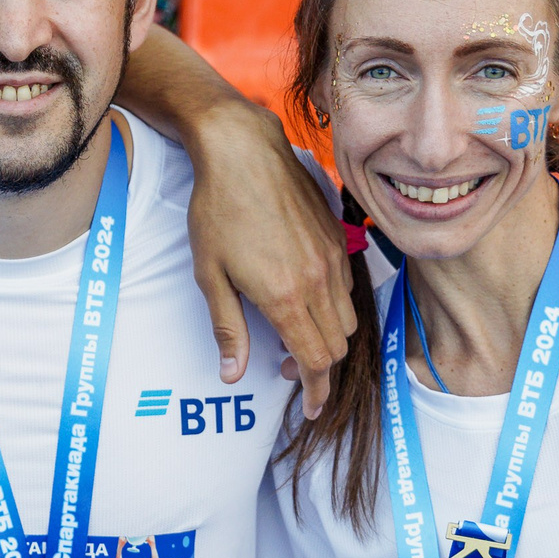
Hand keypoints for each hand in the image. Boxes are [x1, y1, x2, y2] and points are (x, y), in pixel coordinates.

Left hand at [188, 101, 354, 415]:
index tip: (309, 405)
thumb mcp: (210, 275)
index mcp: (286, 297)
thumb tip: (233, 374)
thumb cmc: (217, 211)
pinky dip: (334, 306)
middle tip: (289, 370)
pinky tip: (307, 299)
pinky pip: (348, 286)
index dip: (315, 390)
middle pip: (337, 345)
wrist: (242, 152)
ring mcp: (332, 257)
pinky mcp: (336, 237)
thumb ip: (228, 328)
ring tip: (298, 337)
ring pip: (348, 318)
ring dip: (329, 338)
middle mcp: (318, 281)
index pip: (316, 360)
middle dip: (320, 368)